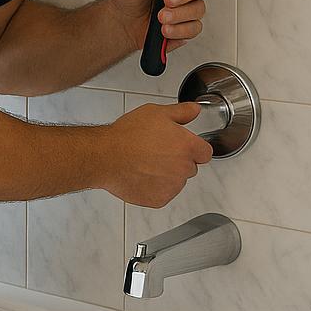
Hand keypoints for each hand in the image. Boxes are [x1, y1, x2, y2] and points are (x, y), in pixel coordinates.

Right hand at [96, 101, 214, 207]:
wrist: (105, 156)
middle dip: (177, 161)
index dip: (193, 148)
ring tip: (144, 164)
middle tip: (156, 152)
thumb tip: (194, 110)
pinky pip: (162, 194)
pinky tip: (140, 175)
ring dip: (166, 175)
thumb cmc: (127, 135)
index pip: (205, 153)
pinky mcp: (158, 200)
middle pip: (190, 167)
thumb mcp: (155, 112)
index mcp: (187, 147)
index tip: (181, 146)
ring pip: (176, 182)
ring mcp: (172, 187)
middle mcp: (184, 168)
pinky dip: (154, 188)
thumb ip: (181, 112)